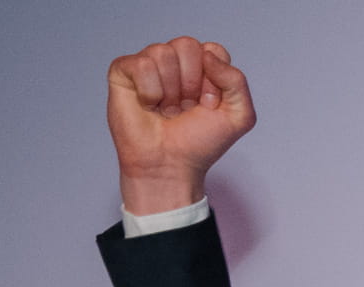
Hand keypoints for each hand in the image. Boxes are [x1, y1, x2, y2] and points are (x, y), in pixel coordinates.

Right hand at [108, 37, 254, 213]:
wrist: (170, 165)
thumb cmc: (200, 143)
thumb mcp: (239, 116)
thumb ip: (237, 81)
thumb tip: (208, 54)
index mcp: (203, 68)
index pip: (212, 50)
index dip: (214, 78)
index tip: (210, 104)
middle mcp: (175, 63)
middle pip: (186, 45)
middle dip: (191, 82)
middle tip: (186, 107)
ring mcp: (148, 65)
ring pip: (162, 52)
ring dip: (170, 90)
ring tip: (167, 109)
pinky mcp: (123, 71)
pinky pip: (140, 64)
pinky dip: (149, 91)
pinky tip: (149, 105)